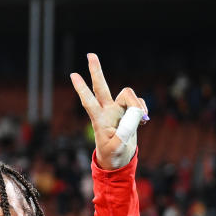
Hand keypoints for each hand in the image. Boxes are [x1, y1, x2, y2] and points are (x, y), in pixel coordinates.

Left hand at [70, 53, 146, 170]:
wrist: (118, 160)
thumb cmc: (113, 155)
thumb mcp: (117, 148)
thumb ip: (125, 132)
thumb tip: (135, 115)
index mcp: (99, 120)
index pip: (89, 101)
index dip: (82, 89)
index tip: (73, 75)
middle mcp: (107, 111)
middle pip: (101, 87)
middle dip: (96, 71)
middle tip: (90, 54)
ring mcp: (117, 110)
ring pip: (127, 94)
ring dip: (137, 103)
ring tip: (142, 118)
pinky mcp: (128, 112)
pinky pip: (138, 103)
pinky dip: (142, 109)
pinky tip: (142, 121)